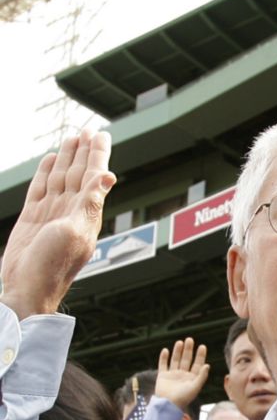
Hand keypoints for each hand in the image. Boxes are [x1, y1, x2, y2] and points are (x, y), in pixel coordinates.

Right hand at [0, 130, 115, 318]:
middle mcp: (70, 212)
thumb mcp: (74, 233)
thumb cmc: (52, 268)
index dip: (98, 154)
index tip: (101, 135)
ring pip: (60, 177)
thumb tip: (109, 176)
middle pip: (78, 173)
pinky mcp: (33, 218)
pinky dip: (46, 173)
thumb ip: (90, 203)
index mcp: (85, 215)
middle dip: (84, 151)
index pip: (94, 176)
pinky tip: (51, 160)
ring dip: (67, 158)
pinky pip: (40, 188)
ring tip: (72, 138)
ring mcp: (51, 214)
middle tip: (88, 129)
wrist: (26, 289)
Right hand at [155, 338, 209, 409]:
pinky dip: (164, 357)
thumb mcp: (195, 387)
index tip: (202, 346)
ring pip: (175, 360)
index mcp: (192, 378)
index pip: (197, 364)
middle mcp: (182, 375)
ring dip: (177, 351)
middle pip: (186, 360)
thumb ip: (201, 376)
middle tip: (190, 339)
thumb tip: (207, 365)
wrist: (167, 405)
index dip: (200, 356)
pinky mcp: (162, 376)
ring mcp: (172, 375)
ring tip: (180, 342)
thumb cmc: (183, 398)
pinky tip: (165, 350)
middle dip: (188, 350)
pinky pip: (163, 365)